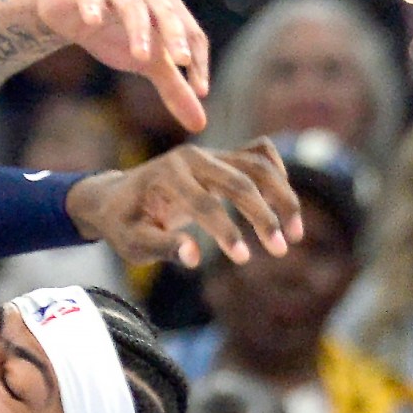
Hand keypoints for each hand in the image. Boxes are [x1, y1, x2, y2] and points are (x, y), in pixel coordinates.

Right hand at [30, 0, 209, 132]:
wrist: (71, 11)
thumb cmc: (115, 34)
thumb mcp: (148, 63)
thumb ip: (174, 88)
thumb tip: (200, 125)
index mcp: (168, 8)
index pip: (192, 32)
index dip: (199, 60)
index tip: (201, 90)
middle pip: (166, 10)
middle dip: (175, 35)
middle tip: (180, 62)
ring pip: (132, 4)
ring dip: (138, 28)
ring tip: (141, 57)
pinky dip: (93, 6)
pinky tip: (93, 21)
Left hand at [66, 138, 301, 268]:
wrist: (117, 196)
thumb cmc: (123, 224)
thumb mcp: (131, 243)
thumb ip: (161, 247)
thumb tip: (193, 257)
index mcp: (167, 175)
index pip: (204, 203)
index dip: (225, 232)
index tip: (243, 259)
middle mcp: (192, 157)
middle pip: (240, 180)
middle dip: (263, 216)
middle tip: (280, 249)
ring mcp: (210, 153)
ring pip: (258, 165)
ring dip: (282, 197)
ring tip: (295, 234)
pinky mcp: (222, 157)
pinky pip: (260, 154)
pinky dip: (278, 173)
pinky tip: (284, 204)